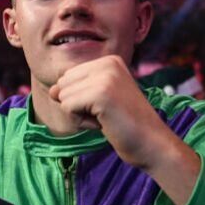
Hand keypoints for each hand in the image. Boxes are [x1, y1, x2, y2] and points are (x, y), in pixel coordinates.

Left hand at [50, 55, 175, 169]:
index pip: (69, 77)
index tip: (107, 107)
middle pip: (63, 84)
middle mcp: (108, 63)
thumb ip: (75, 90)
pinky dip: (81, 122)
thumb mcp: (99, 100)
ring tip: (106, 118)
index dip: (81, 98)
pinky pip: (67, 107)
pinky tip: (103, 123)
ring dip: (80, 115)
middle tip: (106, 114)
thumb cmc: (125, 124)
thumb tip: (51, 91)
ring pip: (63, 96)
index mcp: (109, 60)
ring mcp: (105, 77)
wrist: (152, 143)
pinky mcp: (100, 93)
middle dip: (77, 105)